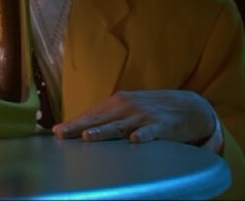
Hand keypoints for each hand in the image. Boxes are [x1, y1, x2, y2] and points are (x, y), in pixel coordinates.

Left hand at [52, 89, 216, 144]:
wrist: (188, 106)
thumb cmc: (148, 110)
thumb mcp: (125, 110)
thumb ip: (105, 118)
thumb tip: (78, 128)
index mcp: (115, 104)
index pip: (90, 114)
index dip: (73, 123)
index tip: (56, 131)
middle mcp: (126, 108)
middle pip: (99, 119)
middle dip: (79, 126)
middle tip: (62, 134)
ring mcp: (143, 116)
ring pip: (120, 125)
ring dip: (104, 130)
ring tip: (88, 136)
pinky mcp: (162, 125)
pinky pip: (151, 131)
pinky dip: (143, 135)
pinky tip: (135, 140)